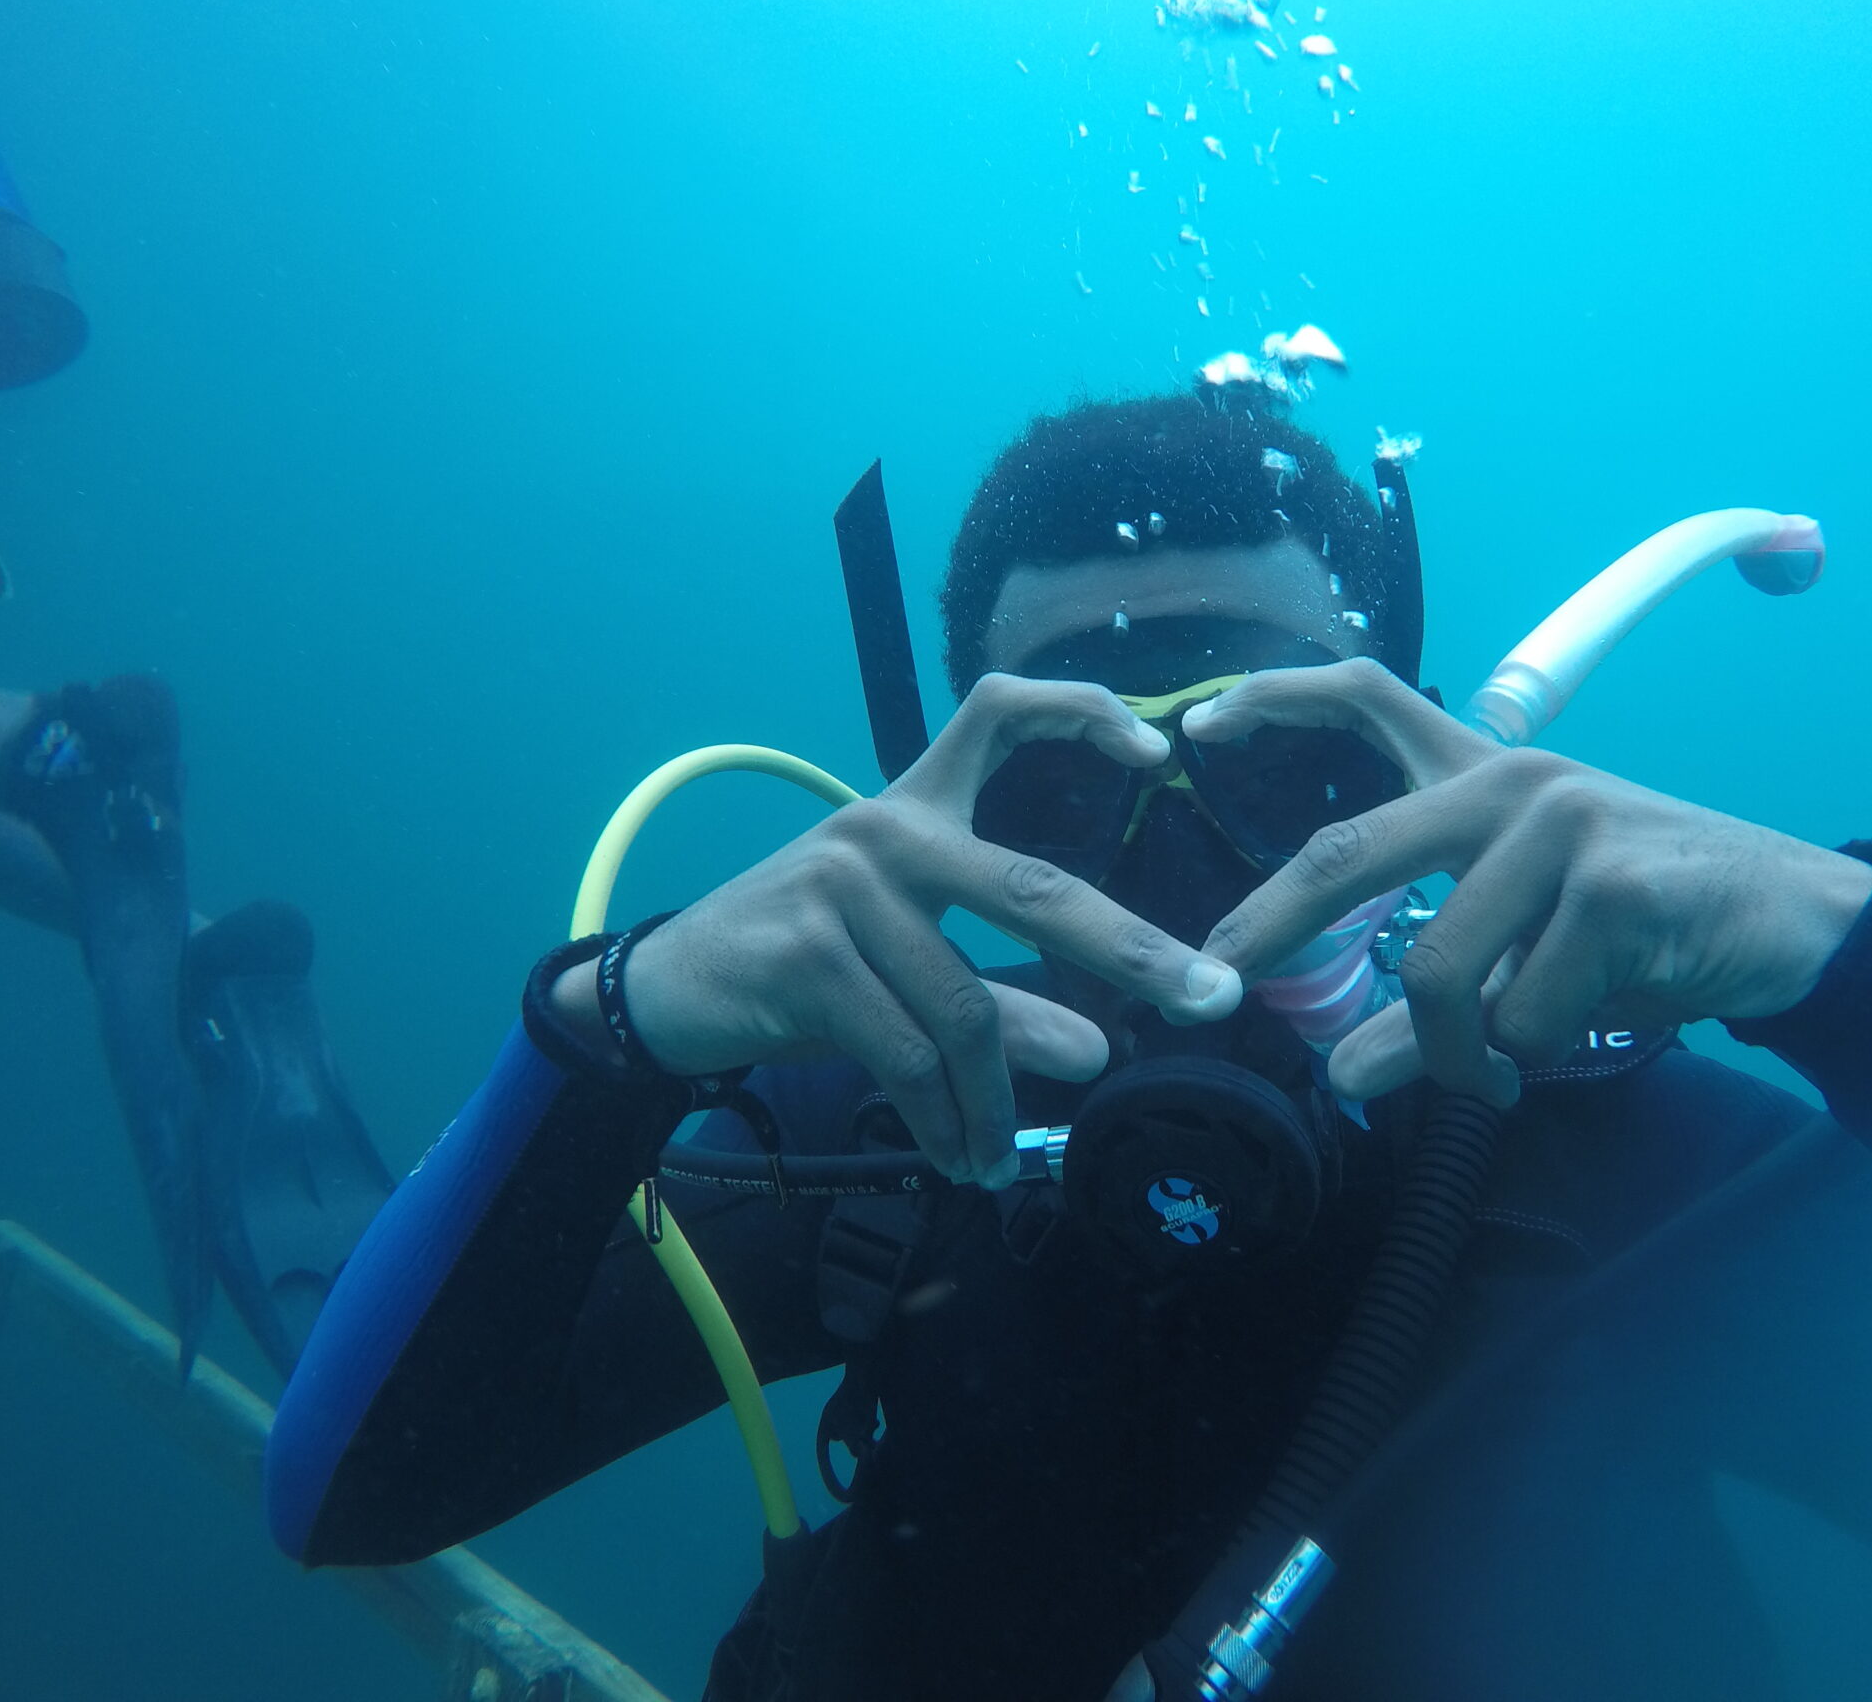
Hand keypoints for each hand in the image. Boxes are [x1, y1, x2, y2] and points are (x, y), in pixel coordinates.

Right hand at [553, 675, 1244, 1187]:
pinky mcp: (805, 954)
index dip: (1081, 712)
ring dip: (998, 1101)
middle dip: (1133, 950)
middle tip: (1208, 998)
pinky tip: (961, 1156)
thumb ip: (1000, 999)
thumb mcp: (904, 973)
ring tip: (1004, 1160)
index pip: (997, 713)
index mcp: (914, 809)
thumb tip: (1099, 1049)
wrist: (663, 993)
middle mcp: (884, 831)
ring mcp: (841, 886)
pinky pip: (906, 1055)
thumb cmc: (801, 972)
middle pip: (1030, 888)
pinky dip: (944, 1119)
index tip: (1160, 750)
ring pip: (964, 1008)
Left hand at [1189, 660, 1871, 1106]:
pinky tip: (1574, 1047)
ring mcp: (1564, 828)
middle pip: (1349, 852)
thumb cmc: (1657, 933)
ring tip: (1494, 1080)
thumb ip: (1436, 1000)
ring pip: (1438, 972)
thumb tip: (1339, 1074)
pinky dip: (1533, 1058)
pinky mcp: (1615, 889)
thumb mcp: (1532, 959)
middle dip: (1270, 925)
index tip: (1197, 723)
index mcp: (1487, 779)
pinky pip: (1525, 1013)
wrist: (1804, 926)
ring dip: (1454, 1057)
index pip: (1369, 697)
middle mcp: (1514, 785)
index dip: (1278, 700)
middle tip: (1216, 980)